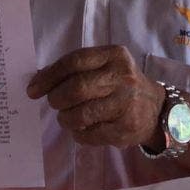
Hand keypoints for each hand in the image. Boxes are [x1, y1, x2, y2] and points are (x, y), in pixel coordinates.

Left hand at [27, 45, 165, 147]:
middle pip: (77, 88)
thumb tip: (38, 78)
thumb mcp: (104, 67)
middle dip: (57, 98)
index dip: (50, 76)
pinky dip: (78, 134)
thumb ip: (75, 69)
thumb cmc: (121, 84)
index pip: (75, 61)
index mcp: (114, 55)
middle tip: (54, 103)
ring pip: (81, 114)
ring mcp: (126, 103)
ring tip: (67, 117)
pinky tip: (82, 129)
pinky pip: (90, 134)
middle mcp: (123, 76)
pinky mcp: (126, 127)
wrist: (155, 109)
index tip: (33, 88)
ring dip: (66, 119)